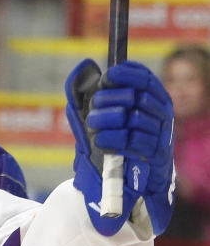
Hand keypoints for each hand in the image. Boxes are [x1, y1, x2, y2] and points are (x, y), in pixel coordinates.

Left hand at [65, 59, 174, 235]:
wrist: (135, 176)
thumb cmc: (120, 140)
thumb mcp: (111, 116)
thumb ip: (99, 95)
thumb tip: (82, 70)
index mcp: (155, 99)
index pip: (145, 78)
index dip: (126, 74)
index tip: (107, 76)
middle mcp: (162, 113)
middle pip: (136, 97)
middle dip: (109, 100)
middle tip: (92, 109)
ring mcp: (161, 133)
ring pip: (133, 118)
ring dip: (107, 121)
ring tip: (92, 127)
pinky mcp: (155, 153)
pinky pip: (133, 141)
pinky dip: (112, 139)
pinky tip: (99, 141)